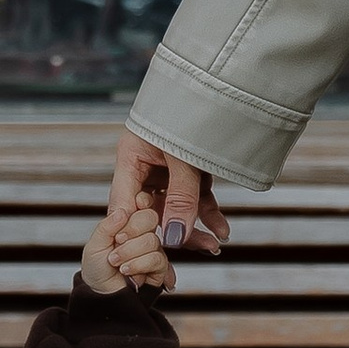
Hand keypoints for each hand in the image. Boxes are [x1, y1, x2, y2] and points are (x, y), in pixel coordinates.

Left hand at [83, 201, 175, 298]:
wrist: (103, 297)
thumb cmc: (97, 271)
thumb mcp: (95, 245)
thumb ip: (107, 226)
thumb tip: (123, 211)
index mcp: (127, 224)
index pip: (141, 204)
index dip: (138, 205)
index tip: (128, 211)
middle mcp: (142, 234)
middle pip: (150, 218)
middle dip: (130, 232)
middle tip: (117, 243)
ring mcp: (152, 250)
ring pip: (152, 240)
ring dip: (130, 253)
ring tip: (117, 264)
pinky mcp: (159, 267)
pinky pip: (158, 259)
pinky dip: (139, 265)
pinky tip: (128, 272)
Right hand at [106, 125, 228, 260]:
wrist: (220, 86)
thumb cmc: (193, 113)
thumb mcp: (185, 158)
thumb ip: (182, 197)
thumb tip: (176, 239)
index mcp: (130, 158)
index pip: (125, 205)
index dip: (132, 233)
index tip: (142, 259)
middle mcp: (145, 165)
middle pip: (152, 210)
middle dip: (171, 234)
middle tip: (181, 261)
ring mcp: (167, 169)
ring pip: (177, 206)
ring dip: (195, 226)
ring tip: (214, 246)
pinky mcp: (189, 170)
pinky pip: (195, 197)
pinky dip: (208, 212)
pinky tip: (223, 230)